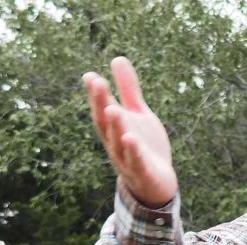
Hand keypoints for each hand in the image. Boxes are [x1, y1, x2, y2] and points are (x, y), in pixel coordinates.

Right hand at [83, 57, 176, 207]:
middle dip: (100, 103)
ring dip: (115, 126)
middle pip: (105, 123)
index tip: (90, 76)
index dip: (96, 94)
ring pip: (118, 143)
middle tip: (96, 82)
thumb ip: (128, 90)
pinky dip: (133, 151)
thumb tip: (117, 58)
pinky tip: (131, 138)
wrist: (156, 184)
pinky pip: (136, 162)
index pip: (101, 109)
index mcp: (113, 128)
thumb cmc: (143, 146)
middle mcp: (115, 143)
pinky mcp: (142, 173)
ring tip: (113, 109)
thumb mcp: (138, 114)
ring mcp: (127, 159)